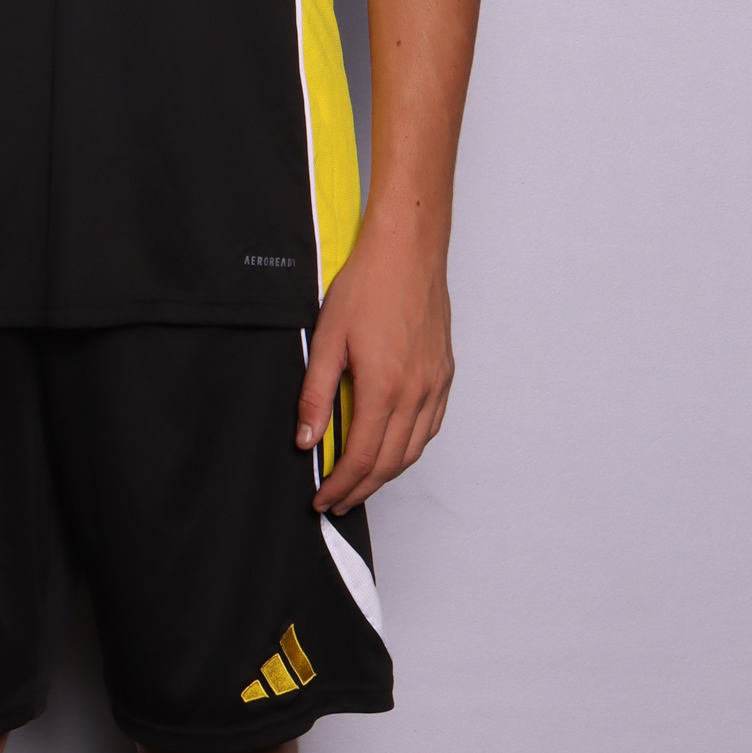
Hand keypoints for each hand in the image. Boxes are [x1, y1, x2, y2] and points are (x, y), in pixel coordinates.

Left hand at [295, 217, 453, 515]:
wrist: (408, 252)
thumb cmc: (367, 286)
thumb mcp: (327, 338)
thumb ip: (316, 395)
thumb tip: (306, 440)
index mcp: (385, 388)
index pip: (361, 458)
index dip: (340, 485)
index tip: (322, 497)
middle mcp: (416, 393)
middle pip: (389, 463)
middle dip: (361, 489)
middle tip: (336, 500)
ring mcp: (435, 385)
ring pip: (413, 450)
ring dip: (386, 474)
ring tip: (360, 482)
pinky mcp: (445, 375)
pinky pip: (430, 427)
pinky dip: (409, 448)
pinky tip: (392, 448)